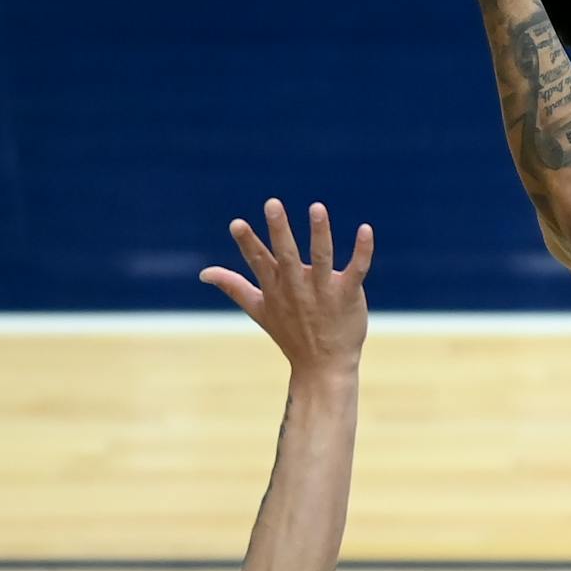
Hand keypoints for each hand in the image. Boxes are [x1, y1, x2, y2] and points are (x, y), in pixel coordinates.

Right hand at [201, 199, 373, 376]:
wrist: (323, 366)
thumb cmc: (290, 334)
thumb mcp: (258, 309)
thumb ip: (234, 287)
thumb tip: (204, 273)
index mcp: (276, 288)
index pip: (259, 261)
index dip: (248, 242)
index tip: (237, 223)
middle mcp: (298, 287)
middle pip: (287, 255)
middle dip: (280, 230)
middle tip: (272, 204)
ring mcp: (324, 291)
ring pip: (322, 257)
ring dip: (320, 233)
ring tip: (317, 207)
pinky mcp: (348, 294)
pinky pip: (357, 269)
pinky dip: (363, 250)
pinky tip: (365, 229)